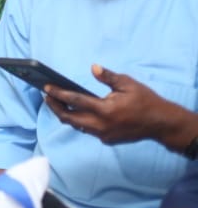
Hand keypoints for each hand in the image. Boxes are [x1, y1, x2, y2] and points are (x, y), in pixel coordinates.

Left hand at [45, 64, 187, 146]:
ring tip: (56, 102)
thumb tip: (93, 67)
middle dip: (55, 107)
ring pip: (77, 126)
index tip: (45, 88)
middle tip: (47, 96)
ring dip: (65, 115)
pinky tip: (75, 111)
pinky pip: (87, 130)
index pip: (75, 101)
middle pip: (70, 118)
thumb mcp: (128, 84)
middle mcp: (102, 125)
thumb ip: (108, 76)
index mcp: (105, 110)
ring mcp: (104, 135)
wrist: (161, 124)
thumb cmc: (145, 101)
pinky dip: (78, 121)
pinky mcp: (107, 140)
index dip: (58, 94)